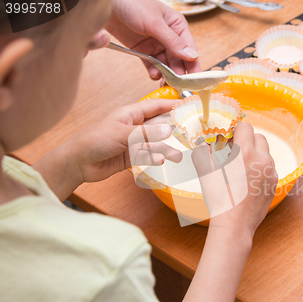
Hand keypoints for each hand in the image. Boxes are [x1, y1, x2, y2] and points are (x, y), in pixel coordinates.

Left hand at [33, 99, 181, 200]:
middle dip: (174, 129)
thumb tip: (168, 129)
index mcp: (131, 114)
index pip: (156, 106)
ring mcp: (134, 142)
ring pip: (156, 143)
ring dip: (165, 149)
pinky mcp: (132, 157)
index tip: (189, 106)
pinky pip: (149, 156)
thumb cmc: (94, 140)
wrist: (78, 163)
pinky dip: (154, 159)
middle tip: (190, 134)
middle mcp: (135, 127)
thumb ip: (146, 133)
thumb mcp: (122, 133)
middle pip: (159, 125)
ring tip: (176, 155)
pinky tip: (159, 161)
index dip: (172, 105)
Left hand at [106, 0, 201, 77]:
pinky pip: (152, 65)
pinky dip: (154, 72)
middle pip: (179, 60)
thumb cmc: (132, 3)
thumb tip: (192, 56)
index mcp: (177, 26)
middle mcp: (169, 36)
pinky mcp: (143, 50)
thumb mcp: (155, 23)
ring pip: (166, 64)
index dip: (193, 65)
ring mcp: (156, 44)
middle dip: (179, 73)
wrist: (108, 3)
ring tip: (165, 83)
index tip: (195, 80)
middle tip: (178, 85)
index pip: (189, 49)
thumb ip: (173, 41)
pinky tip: (154, 75)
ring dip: (166, 75)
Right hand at [191, 122, 277, 236]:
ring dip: (254, 153)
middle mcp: (263, 160)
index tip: (227, 138)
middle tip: (233, 150)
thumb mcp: (206, 172)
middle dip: (246, 140)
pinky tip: (247, 179)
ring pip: (265, 153)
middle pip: (259, 137)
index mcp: (246, 153)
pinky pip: (269, 168)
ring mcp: (271, 172)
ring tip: (239, 167)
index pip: (246, 127)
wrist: (235, 225)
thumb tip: (202, 141)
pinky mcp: (274, 184)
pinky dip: (259, 168)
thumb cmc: (219, 199)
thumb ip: (203, 151)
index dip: (235, 129)